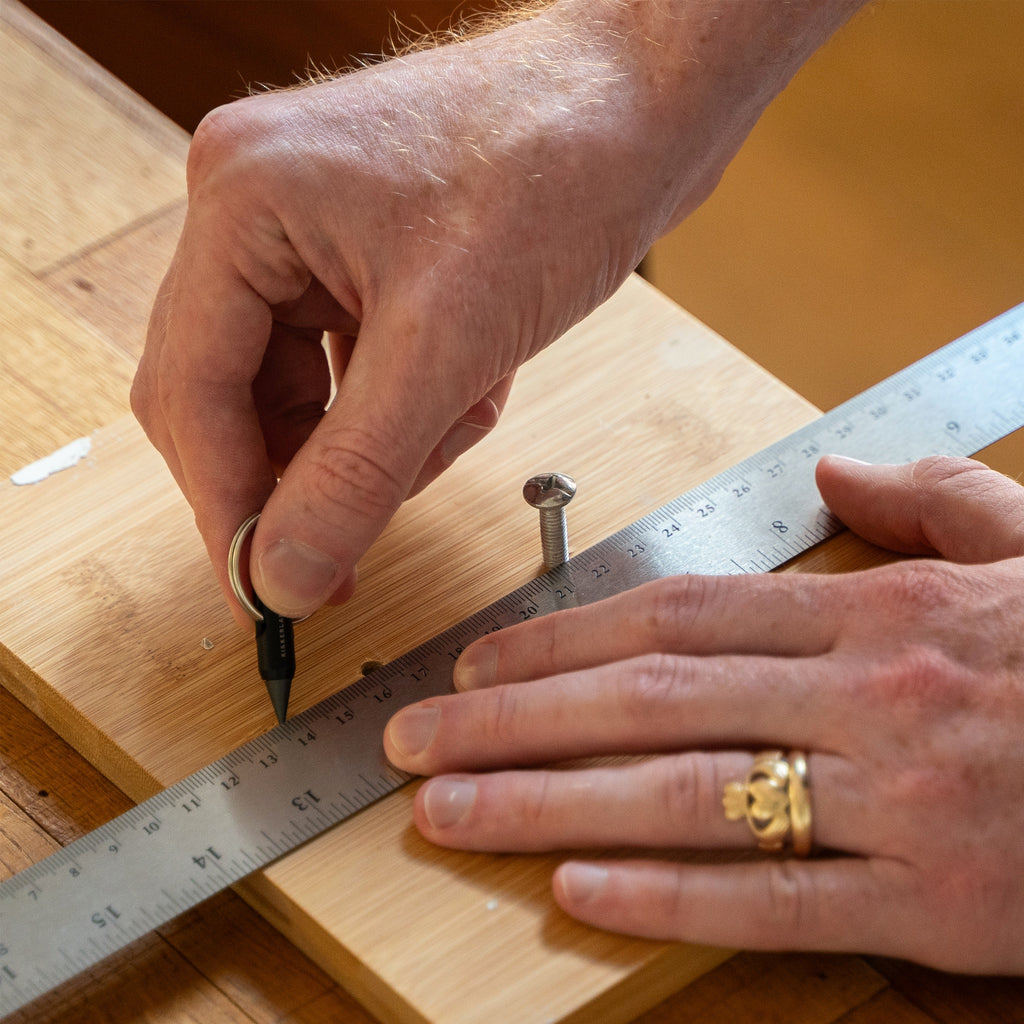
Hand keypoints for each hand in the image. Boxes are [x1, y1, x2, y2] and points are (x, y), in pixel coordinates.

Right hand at [130, 0, 862, 622]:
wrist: (645, 107)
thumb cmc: (557, 166)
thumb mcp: (448, 346)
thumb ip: (355, 473)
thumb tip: (286, 572)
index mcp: (242, 204)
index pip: (193, 392)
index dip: (227, 507)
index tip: (264, 591)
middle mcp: (257, 213)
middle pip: (236, 396)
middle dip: (300, 477)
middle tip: (338, 560)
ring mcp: (311, 233)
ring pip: (306, 393)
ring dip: (374, 442)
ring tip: (453, 430)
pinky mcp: (365, 256)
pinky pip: (360, 369)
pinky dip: (413, 406)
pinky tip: (472, 394)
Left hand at [384, 454, 1023, 972]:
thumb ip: (926, 498)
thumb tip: (834, 473)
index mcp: (877, 610)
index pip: (677, 616)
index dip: (561, 639)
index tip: (476, 659)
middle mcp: (868, 696)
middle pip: (650, 701)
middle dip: (515, 719)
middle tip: (413, 739)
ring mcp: (898, 804)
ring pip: (686, 798)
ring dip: (550, 803)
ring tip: (450, 811)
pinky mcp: (941, 909)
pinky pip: (777, 903)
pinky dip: (667, 899)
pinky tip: (574, 891)